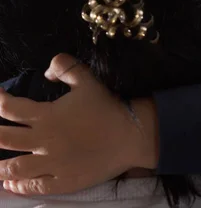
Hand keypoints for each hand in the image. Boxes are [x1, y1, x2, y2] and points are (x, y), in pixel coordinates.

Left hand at [0, 53, 158, 194]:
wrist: (132, 135)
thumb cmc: (109, 107)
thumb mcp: (88, 80)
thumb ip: (65, 68)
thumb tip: (46, 72)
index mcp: (47, 116)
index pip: (9, 108)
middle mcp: (44, 141)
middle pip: (3, 139)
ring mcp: (53, 164)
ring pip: (13, 167)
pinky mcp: (64, 181)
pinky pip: (35, 186)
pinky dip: (19, 185)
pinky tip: (12, 183)